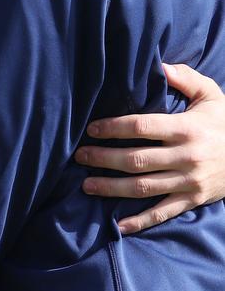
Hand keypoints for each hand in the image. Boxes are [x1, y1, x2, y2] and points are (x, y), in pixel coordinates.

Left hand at [75, 64, 224, 233]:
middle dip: (104, 158)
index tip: (91, 129)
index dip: (114, 128)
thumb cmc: (224, 122)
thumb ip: (185, 77)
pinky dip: (139, 222)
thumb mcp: (210, 94)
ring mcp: (188, 182)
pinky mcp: (192, 200)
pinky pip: (162, 213)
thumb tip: (158, 65)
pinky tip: (117, 226)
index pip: (142, 127)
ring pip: (143, 187)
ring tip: (86, 185)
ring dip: (112, 188)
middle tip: (79, 156)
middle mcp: (186, 157)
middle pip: (136, 159)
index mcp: (186, 128)